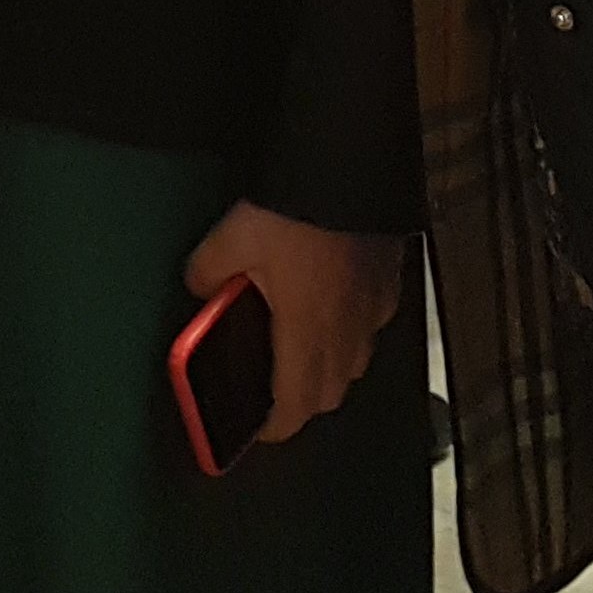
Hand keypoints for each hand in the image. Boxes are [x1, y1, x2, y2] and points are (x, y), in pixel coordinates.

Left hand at [183, 201, 405, 444]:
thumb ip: (209, 274)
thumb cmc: (294, 209)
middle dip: (303, 399)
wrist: (350, 165)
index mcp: (306, 332)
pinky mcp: (390, 278)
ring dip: (331, 365)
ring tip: (304, 344)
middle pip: (331, 393)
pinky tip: (334, 300)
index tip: (260, 428)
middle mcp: (346, 329)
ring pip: (356, 361)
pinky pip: (373, 321)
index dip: (277, 427)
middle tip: (277, 385)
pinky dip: (353, 326)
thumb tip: (202, 288)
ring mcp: (374, 305)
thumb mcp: (231, 239)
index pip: (297, 407)